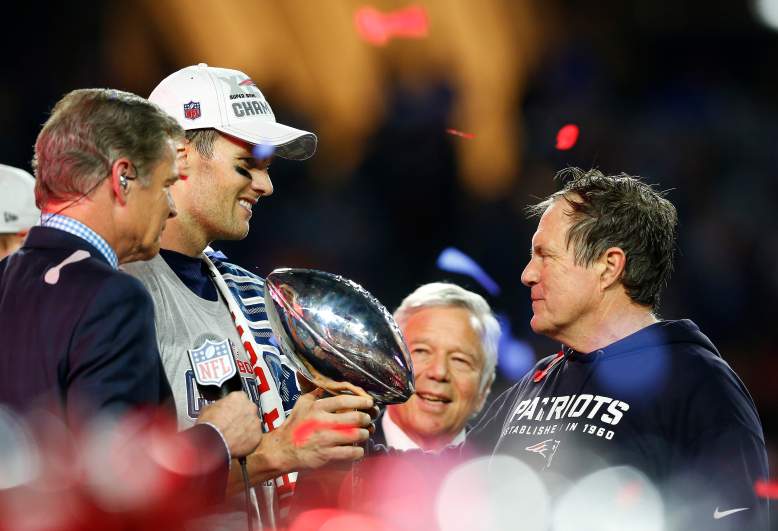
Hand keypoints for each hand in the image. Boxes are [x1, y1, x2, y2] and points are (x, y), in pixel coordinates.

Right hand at [196, 391, 261, 458]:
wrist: (211, 442)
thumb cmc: (209, 425)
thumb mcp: (208, 408)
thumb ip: (219, 405)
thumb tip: (217, 409)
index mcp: (239, 397)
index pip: (240, 398)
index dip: (234, 406)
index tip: (231, 411)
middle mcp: (251, 407)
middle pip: (249, 411)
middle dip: (242, 417)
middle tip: (232, 424)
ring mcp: (256, 422)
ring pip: (253, 424)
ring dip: (246, 429)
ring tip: (234, 435)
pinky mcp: (257, 436)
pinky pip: (254, 437)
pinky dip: (248, 440)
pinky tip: (237, 443)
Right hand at [237, 389, 372, 485]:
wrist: (282, 450)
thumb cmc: (294, 426)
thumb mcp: (302, 404)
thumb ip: (315, 392)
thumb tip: (324, 381)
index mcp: (317, 408)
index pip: (343, 401)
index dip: (360, 401)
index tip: (369, 402)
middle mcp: (322, 423)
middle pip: (354, 418)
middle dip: (366, 418)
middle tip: (368, 419)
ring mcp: (325, 440)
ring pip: (355, 435)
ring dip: (364, 434)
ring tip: (365, 433)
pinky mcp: (326, 455)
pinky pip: (350, 453)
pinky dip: (359, 451)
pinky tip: (358, 449)